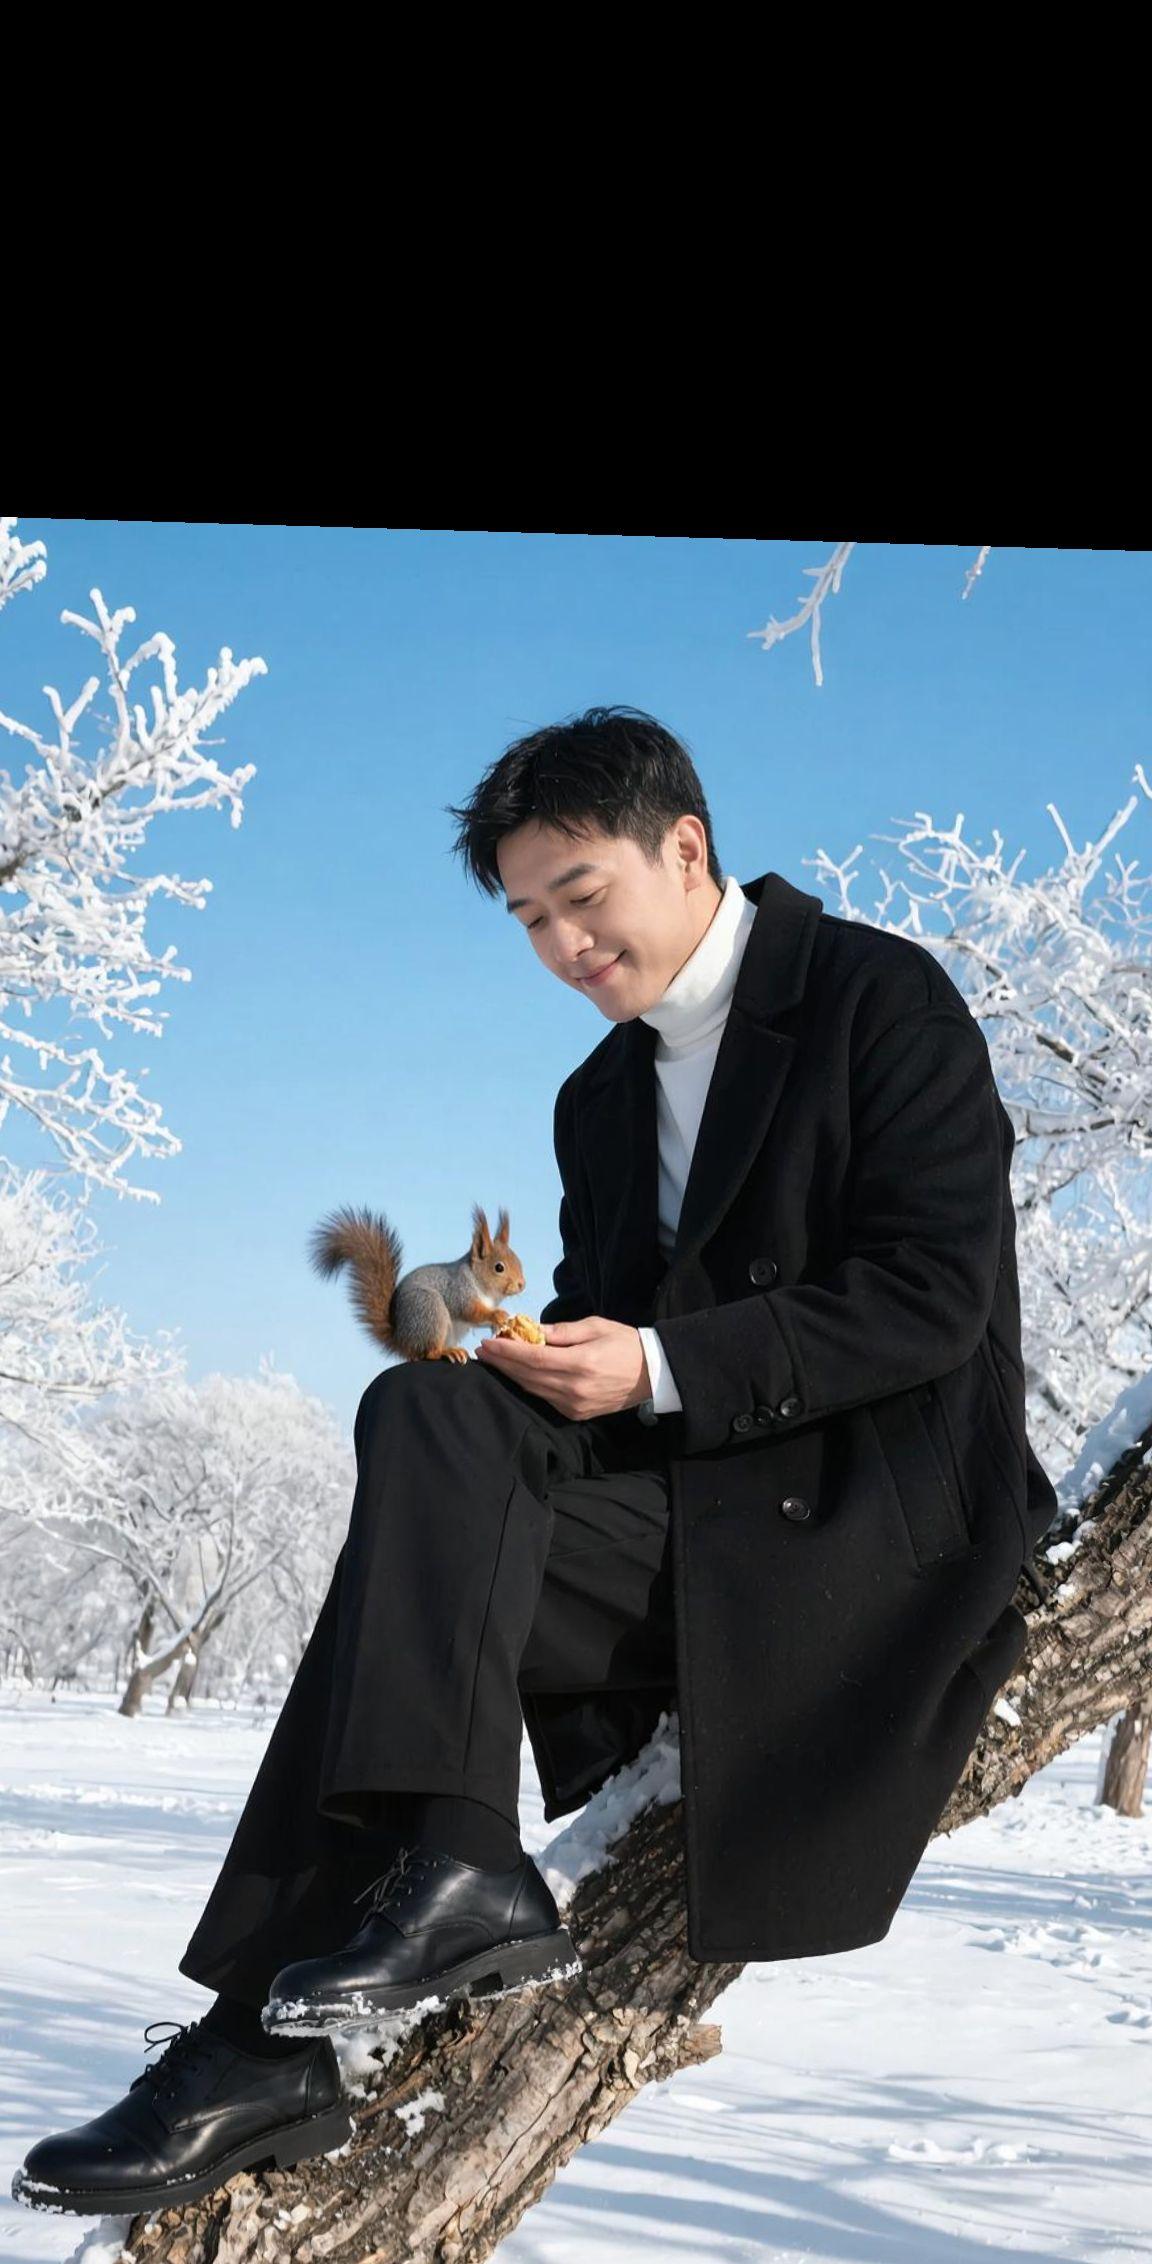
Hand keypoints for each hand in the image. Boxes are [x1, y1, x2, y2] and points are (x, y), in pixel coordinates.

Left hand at [475, 1317, 651, 1420]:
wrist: (652, 1374)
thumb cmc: (624, 1343)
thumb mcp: (594, 1327)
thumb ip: (561, 1332)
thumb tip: (530, 1332)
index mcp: (581, 1363)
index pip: (533, 1359)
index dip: (507, 1352)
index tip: (488, 1342)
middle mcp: (574, 1388)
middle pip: (528, 1376)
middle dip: (503, 1363)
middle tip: (484, 1350)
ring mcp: (574, 1405)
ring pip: (533, 1390)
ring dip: (512, 1375)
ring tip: (496, 1360)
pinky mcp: (576, 1413)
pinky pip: (545, 1398)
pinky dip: (529, 1385)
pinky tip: (519, 1374)